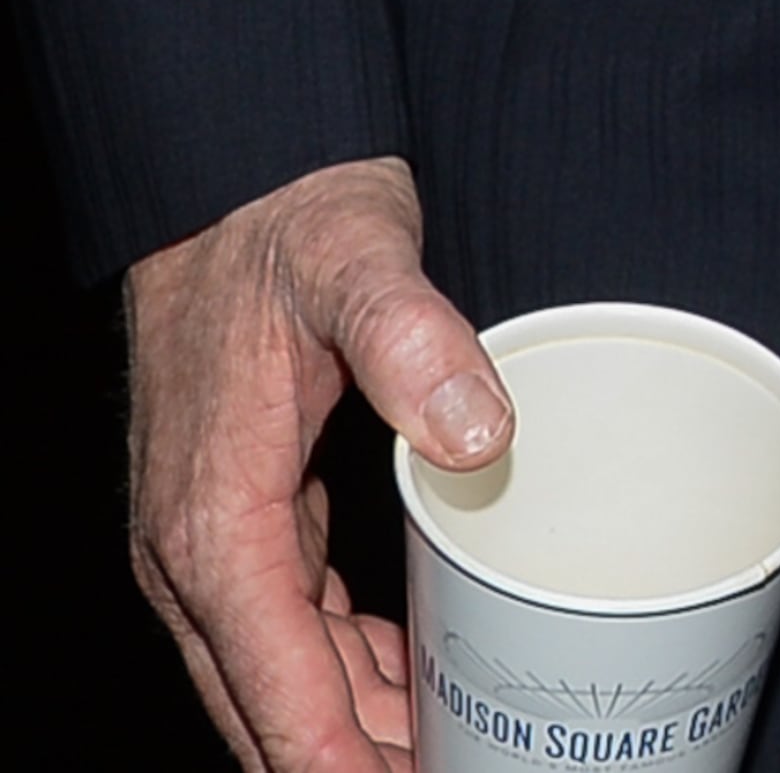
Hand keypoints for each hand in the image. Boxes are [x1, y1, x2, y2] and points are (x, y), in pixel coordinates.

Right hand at [127, 158, 510, 772]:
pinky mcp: (236, 513)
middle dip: (356, 766)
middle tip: (462, 770)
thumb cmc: (289, 213)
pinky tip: (401, 676)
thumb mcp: (356, 255)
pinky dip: (338, 667)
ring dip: (354, 728)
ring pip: (276, 678)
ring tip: (448, 751)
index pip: (277, 696)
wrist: (233, 171)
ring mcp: (208, 537)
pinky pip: (282, 625)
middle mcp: (196, 552)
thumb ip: (409, 338)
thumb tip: (479, 434)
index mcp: (216, 522)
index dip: (345, 768)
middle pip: (270, 713)